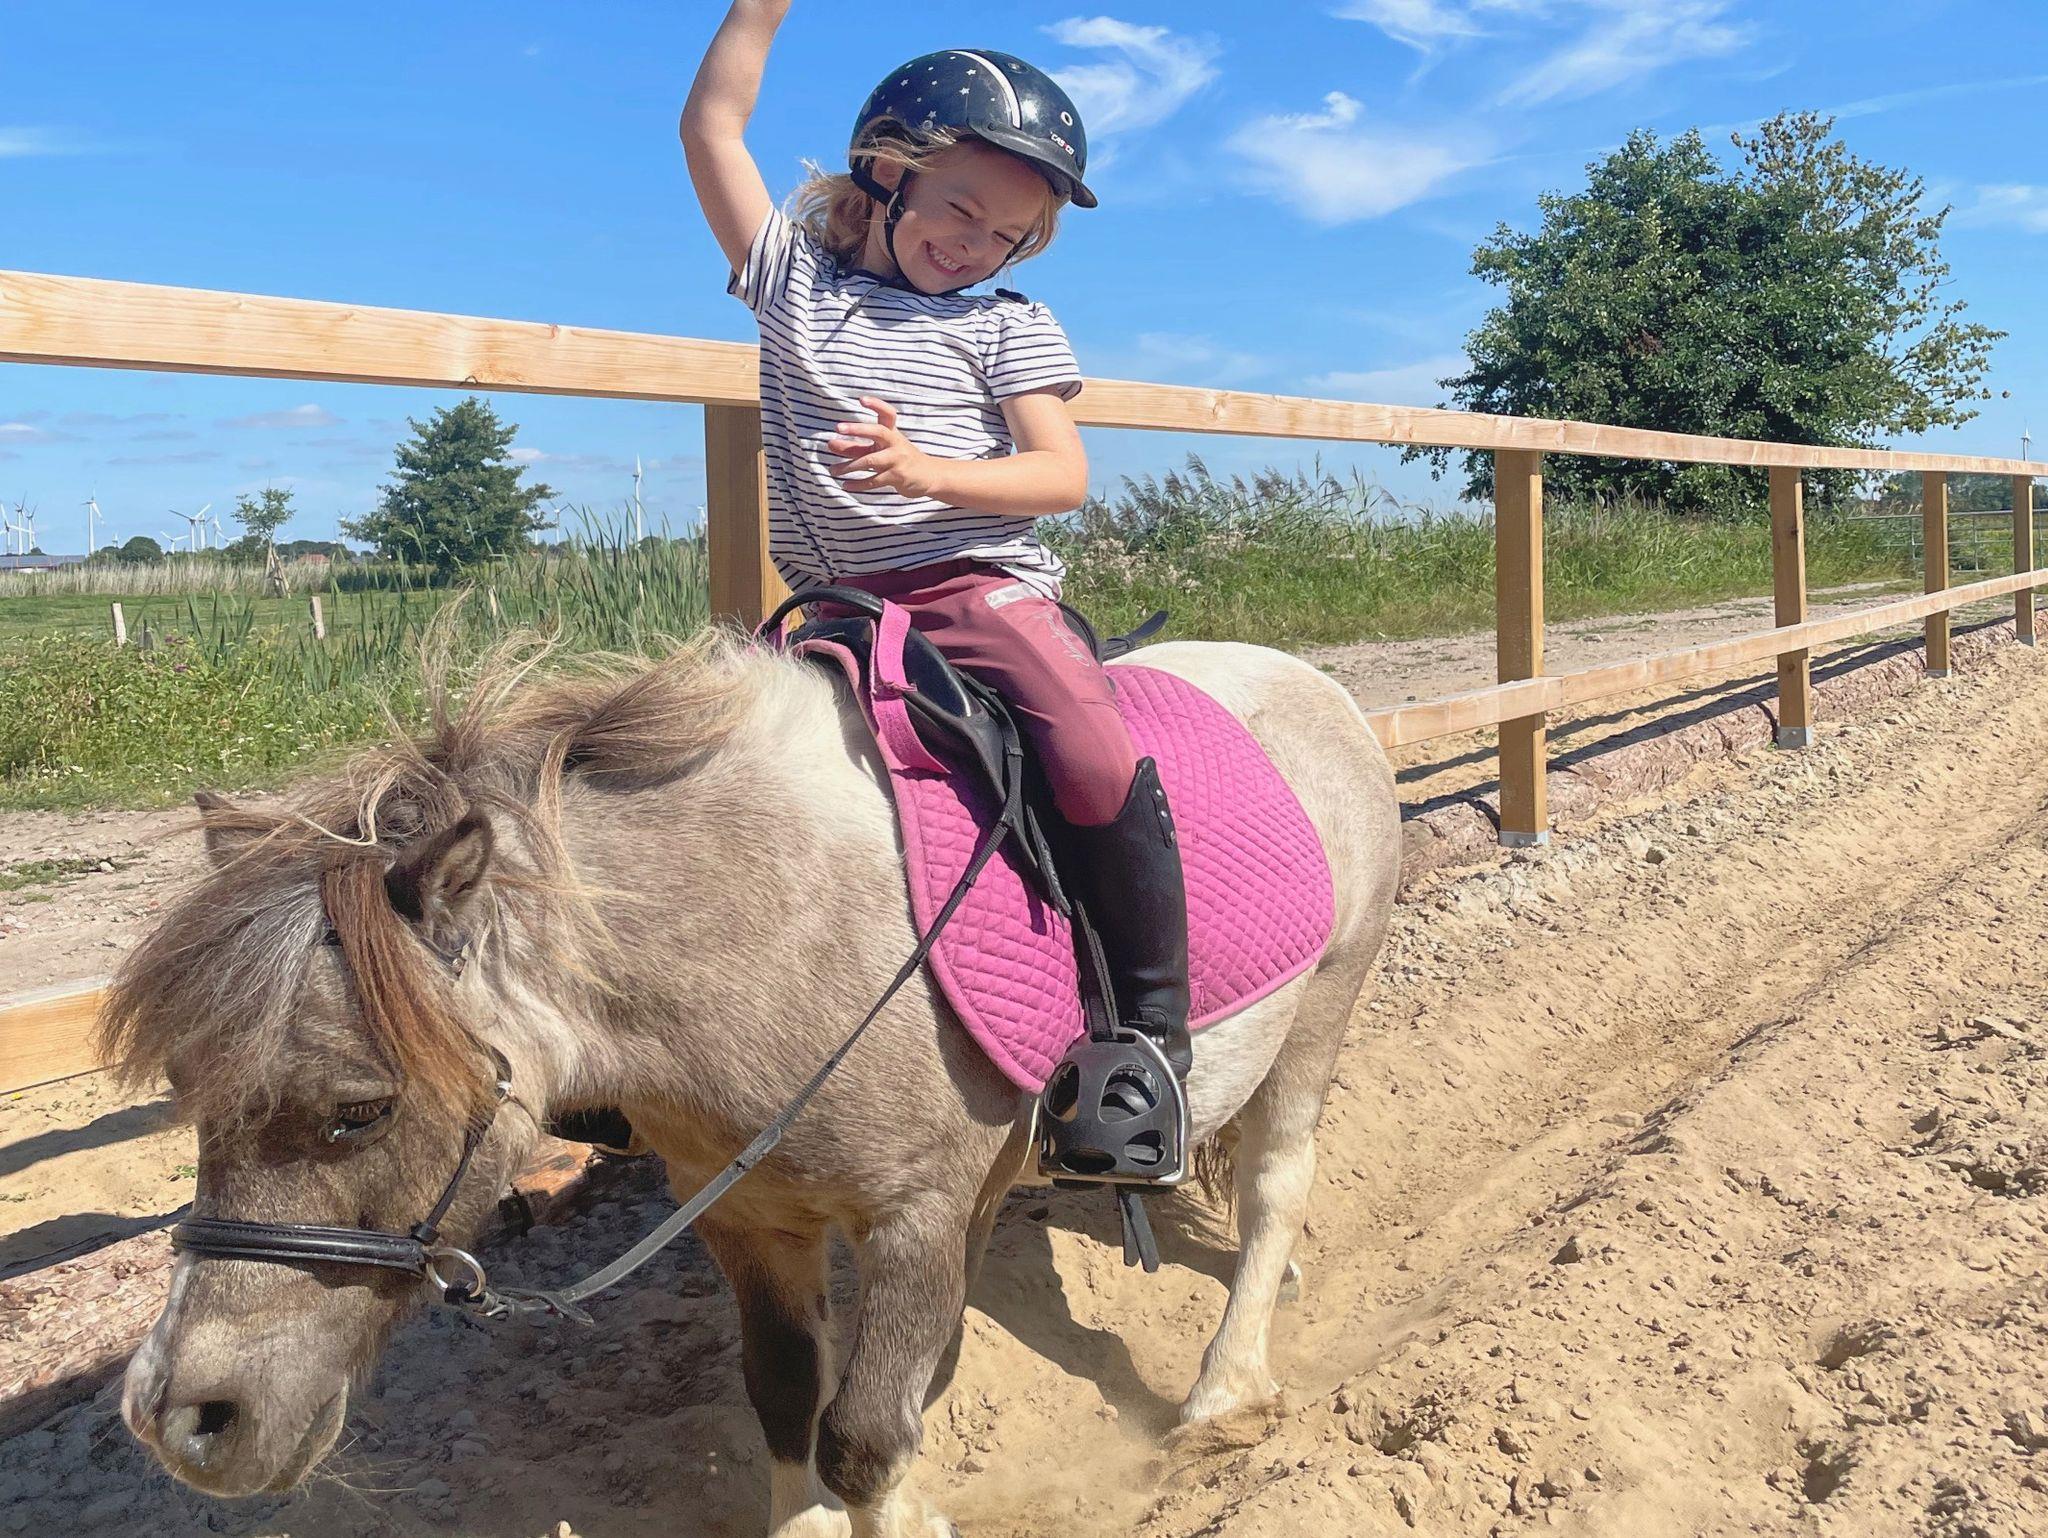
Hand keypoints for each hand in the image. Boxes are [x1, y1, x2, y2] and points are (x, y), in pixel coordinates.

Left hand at [826, 398, 942, 499]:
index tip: (861, 399)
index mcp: (892, 432)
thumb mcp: (878, 450)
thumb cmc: (898, 459)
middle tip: (838, 427)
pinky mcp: (898, 477)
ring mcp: (898, 460)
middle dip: (858, 428)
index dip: (876, 405)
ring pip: (870, 461)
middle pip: (878, 431)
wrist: (928, 476)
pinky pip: (874, 480)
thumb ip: (855, 447)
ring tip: (833, 470)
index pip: (887, 414)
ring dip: (849, 466)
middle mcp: (896, 443)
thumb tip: (830, 444)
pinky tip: (846, 485)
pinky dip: (858, 484)